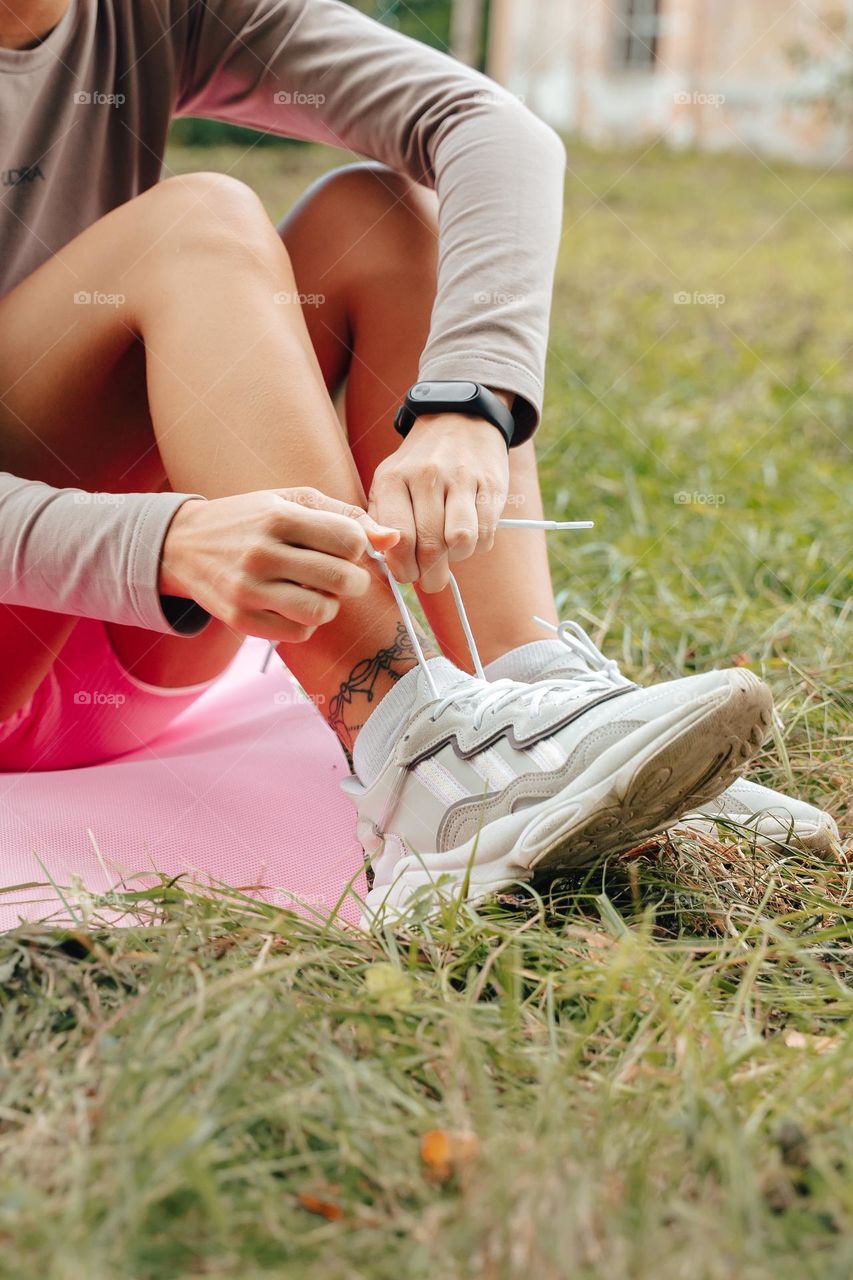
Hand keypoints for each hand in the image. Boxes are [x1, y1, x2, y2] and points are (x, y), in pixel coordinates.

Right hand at [159, 486, 398, 642]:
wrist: (183, 544)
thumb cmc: (251, 519)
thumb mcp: (292, 502)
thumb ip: (346, 516)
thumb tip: (394, 539)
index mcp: (279, 517)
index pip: (350, 541)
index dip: (358, 547)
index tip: (345, 547)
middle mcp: (262, 553)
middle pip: (342, 580)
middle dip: (353, 581)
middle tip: (342, 576)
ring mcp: (249, 590)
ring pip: (322, 612)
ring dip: (330, 605)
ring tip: (317, 592)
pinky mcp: (240, 619)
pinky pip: (298, 634)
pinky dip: (305, 624)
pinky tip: (292, 605)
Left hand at [368, 412, 509, 592]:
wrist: (458, 420)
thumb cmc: (417, 466)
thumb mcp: (388, 484)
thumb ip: (379, 523)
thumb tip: (386, 566)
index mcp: (393, 480)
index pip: (398, 538)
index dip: (403, 568)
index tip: (407, 575)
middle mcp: (425, 477)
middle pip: (429, 547)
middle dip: (430, 575)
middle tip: (430, 579)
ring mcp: (460, 479)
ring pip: (460, 543)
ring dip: (456, 559)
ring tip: (450, 554)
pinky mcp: (490, 485)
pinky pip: (485, 534)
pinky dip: (478, 546)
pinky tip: (468, 536)